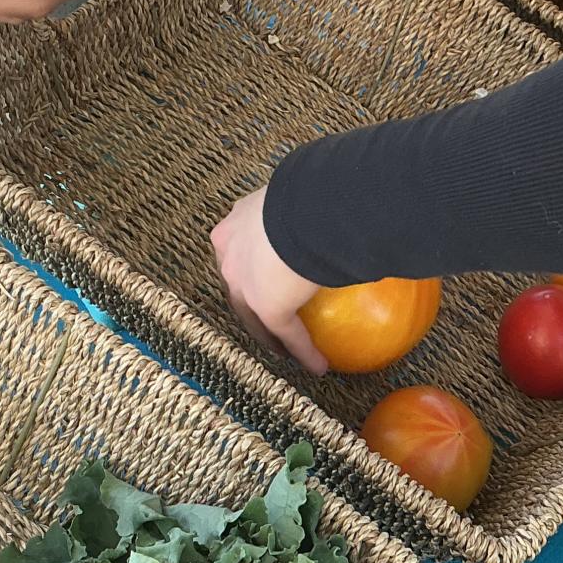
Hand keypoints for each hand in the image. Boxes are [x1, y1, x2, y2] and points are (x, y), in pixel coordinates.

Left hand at [210, 187, 327, 374]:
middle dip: (252, 308)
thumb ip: (300, 209)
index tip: (266, 280)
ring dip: (271, 337)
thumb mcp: (295, 198)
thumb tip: (333, 209)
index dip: (248, 271)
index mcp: (232, 229)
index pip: (236, 255)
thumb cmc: (306, 196)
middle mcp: (229, 258)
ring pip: (254, 319)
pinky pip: (288, 333)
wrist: (307, 209)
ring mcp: (245, 286)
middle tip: (272, 322)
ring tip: (288, 352)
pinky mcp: (267, 307)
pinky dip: (303, 351)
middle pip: (239, 292)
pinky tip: (318, 366)